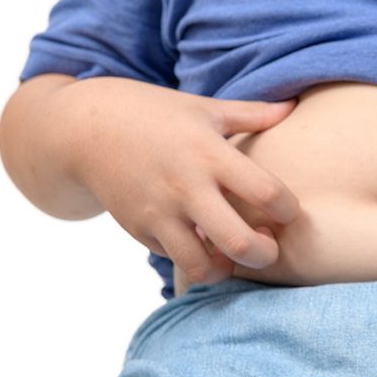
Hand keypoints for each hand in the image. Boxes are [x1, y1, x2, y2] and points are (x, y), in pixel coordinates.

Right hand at [62, 79, 300, 284]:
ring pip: (203, 267)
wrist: (84, 130)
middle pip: (241, 243)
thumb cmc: (154, 114)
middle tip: (268, 245)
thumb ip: (252, 114)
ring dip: (227, 269)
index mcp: (210, 154)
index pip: (267, 193)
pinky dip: (196, 260)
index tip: (286, 210)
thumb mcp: (203, 108)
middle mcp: (186, 188)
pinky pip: (177, 260)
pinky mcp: (140, 231)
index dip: (287, 210)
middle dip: (266, 254)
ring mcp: (160, 214)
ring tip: (233, 253)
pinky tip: (204, 244)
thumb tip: (293, 106)